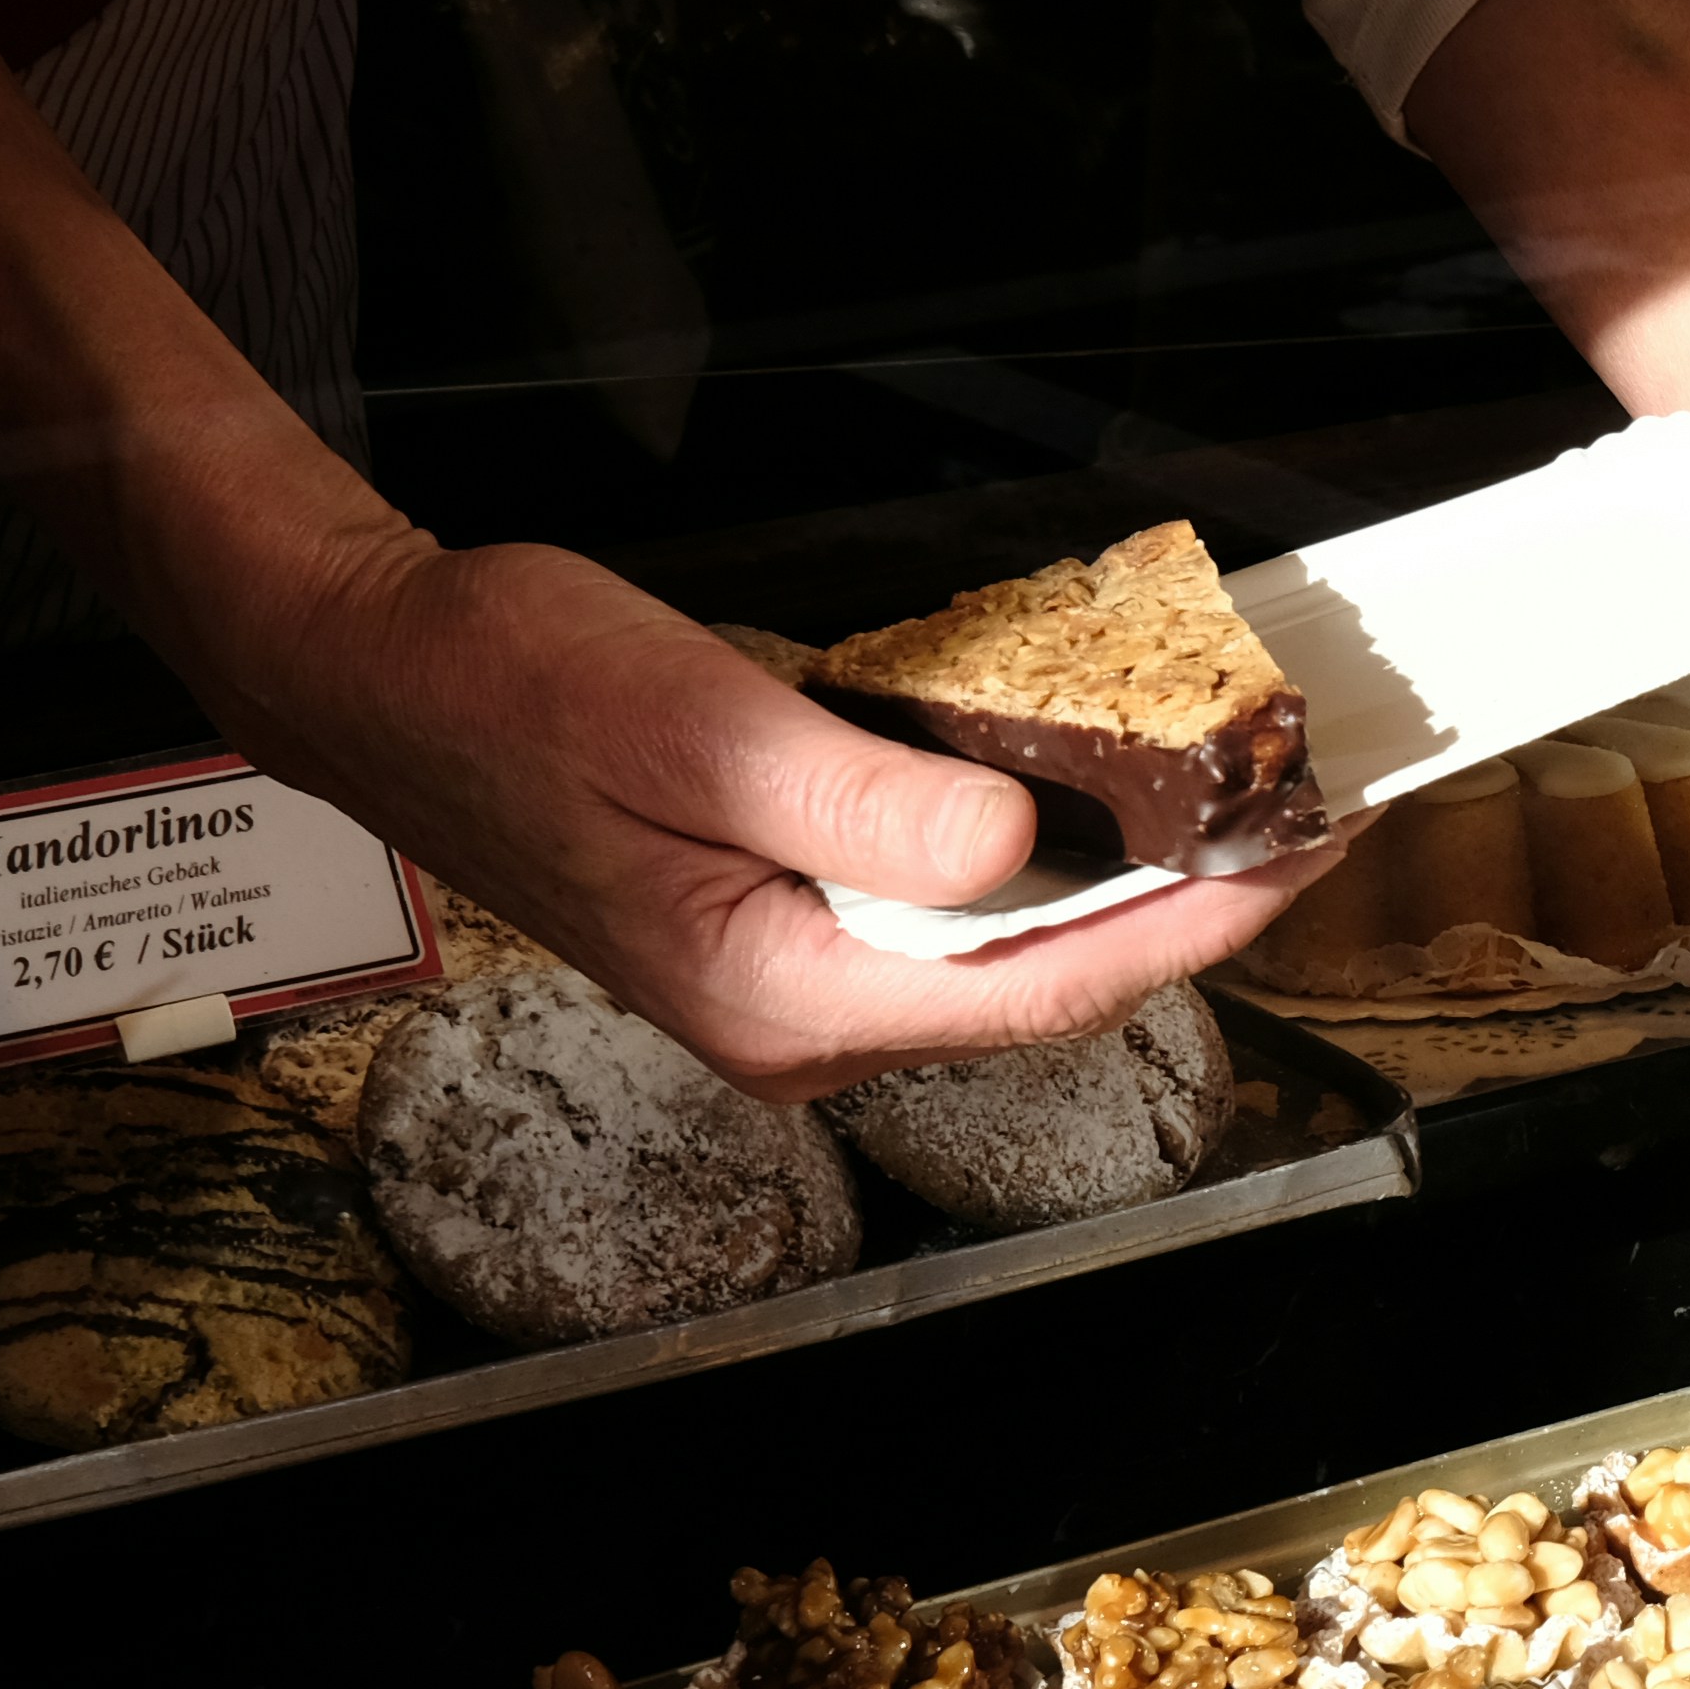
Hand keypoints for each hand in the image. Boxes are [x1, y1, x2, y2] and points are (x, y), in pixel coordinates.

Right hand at [170, 527, 1328, 1100]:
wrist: (378, 674)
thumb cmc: (509, 687)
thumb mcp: (699, 725)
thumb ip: (865, 805)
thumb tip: (1016, 848)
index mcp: (785, 995)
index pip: (1050, 984)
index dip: (1201, 923)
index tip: (1307, 855)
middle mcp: (798, 1015)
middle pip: (1047, 981)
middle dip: (1190, 903)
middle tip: (1311, 816)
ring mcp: (788, 976)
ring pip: (1002, 948)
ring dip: (1121, 879)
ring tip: (1241, 804)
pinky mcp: (781, 919)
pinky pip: (943, 906)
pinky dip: (1033, 853)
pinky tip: (1093, 792)